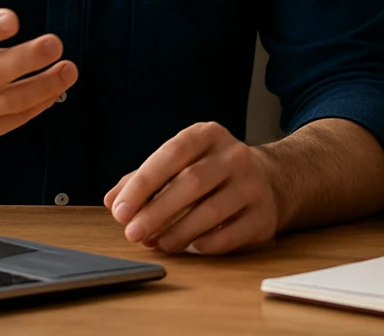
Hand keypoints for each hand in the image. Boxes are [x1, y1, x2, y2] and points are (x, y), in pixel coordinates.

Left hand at [104, 121, 278, 254]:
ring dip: (178, 231)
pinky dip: (206, 243)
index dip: (143, 182)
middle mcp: (234, 155)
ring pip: (211, 211)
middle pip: (191, 182)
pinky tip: (190, 247)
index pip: (173, 152)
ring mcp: (253, 184)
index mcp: (209, 135)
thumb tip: (114, 200)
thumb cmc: (212, 173)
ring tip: (157, 243)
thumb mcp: (182, 163)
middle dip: (156, 211)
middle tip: (131, 233)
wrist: (269, 180)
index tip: (119, 209)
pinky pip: (231, 233)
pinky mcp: (264, 214)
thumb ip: (145, 179)